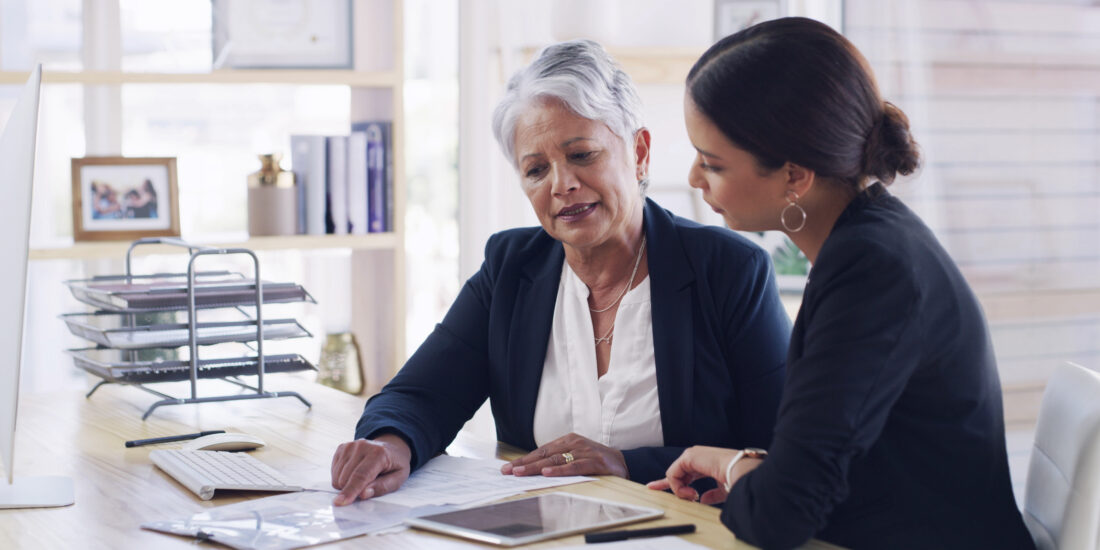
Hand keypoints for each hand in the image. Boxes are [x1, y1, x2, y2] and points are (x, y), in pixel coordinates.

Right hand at [330, 434, 411, 505]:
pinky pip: (334, 472)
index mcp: (379, 454)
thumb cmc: (395, 465)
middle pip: (346, 478)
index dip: (351, 491)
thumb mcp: (398, 478)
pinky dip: (341, 477)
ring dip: (346, 484)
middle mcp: (362, 446)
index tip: (340, 502)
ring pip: (337, 477)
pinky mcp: (342, 448)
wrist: (391, 447)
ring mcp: (350, 446)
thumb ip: (382, 487)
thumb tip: (363, 494)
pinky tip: (353, 472)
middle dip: (352, 490)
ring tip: (362, 478)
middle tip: (366, 486)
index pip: (361, 476)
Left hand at [500, 433, 628, 477]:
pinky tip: (547, 473)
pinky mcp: (594, 461)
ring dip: (536, 467)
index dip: (524, 459)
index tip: (508, 467)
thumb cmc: (596, 460)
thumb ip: (559, 460)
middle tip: (508, 471)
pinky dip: (560, 470)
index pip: (541, 451)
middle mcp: (573, 443)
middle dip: (524, 464)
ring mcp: (584, 451)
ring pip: (556, 460)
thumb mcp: (575, 456)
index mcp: (567, 440)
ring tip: (520, 472)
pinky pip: (574, 466)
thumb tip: (535, 469)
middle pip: (544, 455)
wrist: (624, 462)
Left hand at [646, 446, 761, 504]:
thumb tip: (702, 500)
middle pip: (675, 471)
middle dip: (664, 482)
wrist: (740, 471)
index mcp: (705, 464)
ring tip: (692, 497)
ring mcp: (692, 455)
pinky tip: (691, 493)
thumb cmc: (736, 480)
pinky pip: (673, 474)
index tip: (661, 487)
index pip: (685, 472)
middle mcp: (697, 457)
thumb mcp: (723, 490)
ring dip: (680, 490)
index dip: (675, 482)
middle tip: (652, 487)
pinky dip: (678, 486)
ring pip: (674, 475)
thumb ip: (712, 494)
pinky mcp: (688, 457)